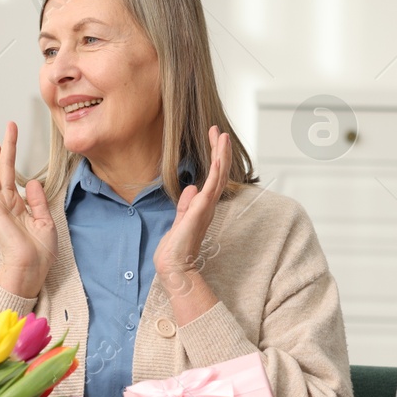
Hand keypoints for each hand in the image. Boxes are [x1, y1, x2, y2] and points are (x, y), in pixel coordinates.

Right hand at [0, 122, 54, 297]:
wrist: (31, 269)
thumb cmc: (39, 253)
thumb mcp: (45, 221)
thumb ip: (38, 201)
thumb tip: (31, 182)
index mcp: (18, 206)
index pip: (11, 175)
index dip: (10, 155)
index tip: (9, 137)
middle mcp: (5, 204)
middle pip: (0, 170)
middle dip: (0, 149)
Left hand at [153, 125, 229, 284]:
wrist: (173, 266)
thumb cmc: (175, 248)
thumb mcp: (179, 220)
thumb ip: (185, 204)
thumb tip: (190, 188)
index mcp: (203, 206)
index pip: (212, 177)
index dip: (215, 157)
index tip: (213, 138)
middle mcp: (208, 205)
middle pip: (219, 172)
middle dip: (220, 150)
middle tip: (219, 130)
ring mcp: (205, 208)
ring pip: (218, 176)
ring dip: (221, 155)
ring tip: (222, 136)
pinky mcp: (200, 212)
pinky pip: (211, 189)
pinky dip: (216, 173)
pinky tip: (218, 159)